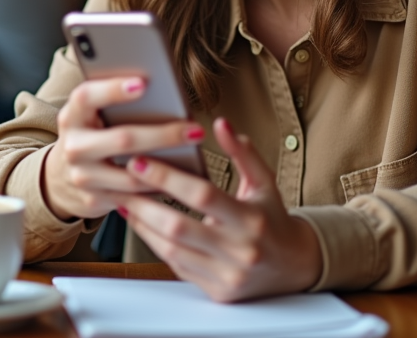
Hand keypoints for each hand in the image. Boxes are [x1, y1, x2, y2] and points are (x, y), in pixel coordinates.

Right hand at [42, 76, 204, 221]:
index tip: (143, 83)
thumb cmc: (90, 134)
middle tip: (195, 130)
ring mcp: (82, 177)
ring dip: (169, 167)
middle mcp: (74, 146)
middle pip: (122, 139)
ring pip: (132, 175)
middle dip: (163, 135)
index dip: (113, 90)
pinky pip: (134, 198)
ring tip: (195, 156)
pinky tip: (181, 179)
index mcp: (72, 116)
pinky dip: (159, 188)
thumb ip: (112, 102)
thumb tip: (159, 89)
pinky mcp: (94, 200)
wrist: (61, 176)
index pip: (87, 97)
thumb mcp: (90, 114)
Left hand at [118, 117, 322, 301]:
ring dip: (142, 224)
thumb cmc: (274, 220)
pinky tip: (142, 225)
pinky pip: (176, 266)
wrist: (295, 266)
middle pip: (179, 226)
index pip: (203, 195)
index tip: (140, 162)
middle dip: (143, 202)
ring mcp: (227, 275)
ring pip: (171, 250)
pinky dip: (154, 244)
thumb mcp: (264, 183)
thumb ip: (243, 153)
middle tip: (121, 181)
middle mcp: (239, 250)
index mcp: (251, 219)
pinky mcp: (216, 292)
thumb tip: (222, 124)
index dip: (168, 177)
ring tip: (125, 200)